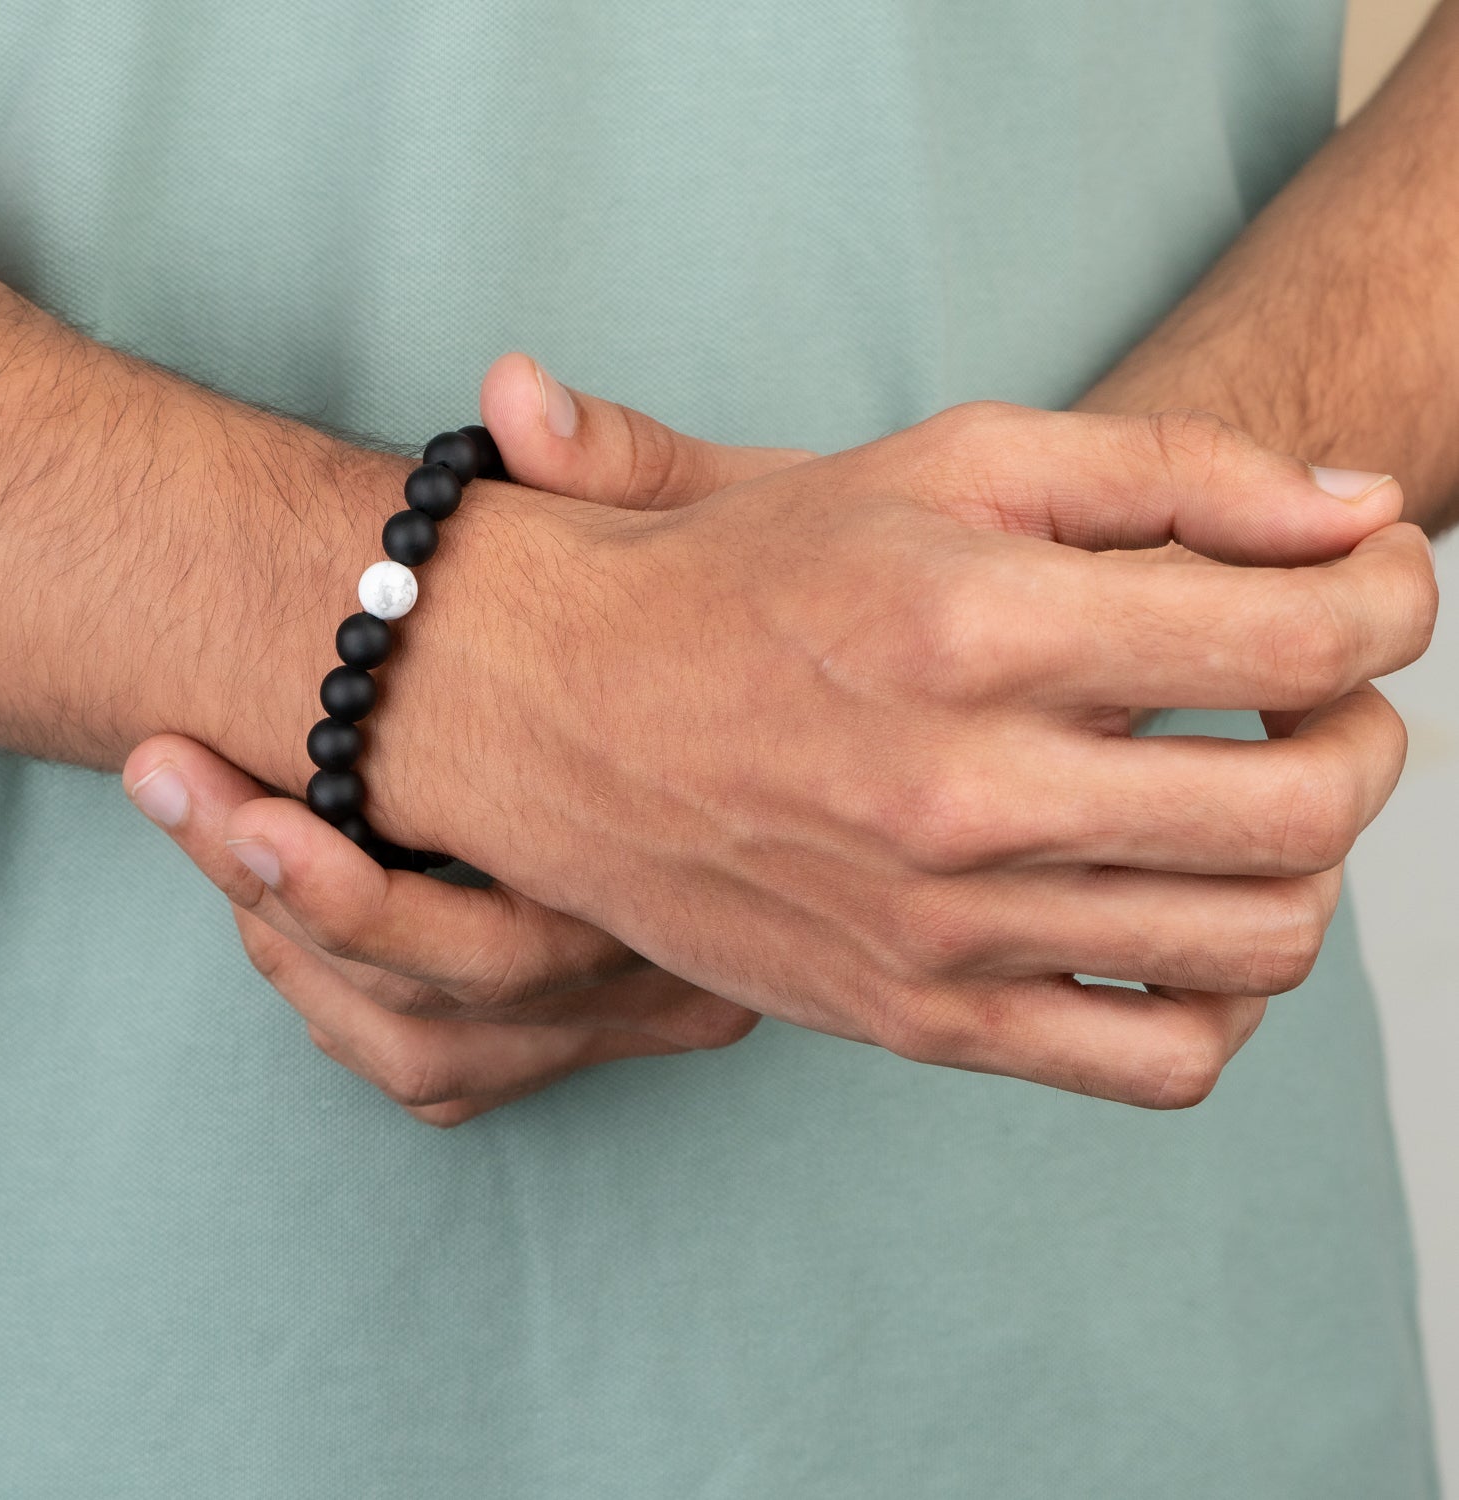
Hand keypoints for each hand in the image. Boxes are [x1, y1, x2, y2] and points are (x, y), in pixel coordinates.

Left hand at [125, 355, 813, 1124]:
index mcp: (698, 867)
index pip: (497, 932)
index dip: (330, 883)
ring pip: (430, 1050)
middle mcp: (675, 966)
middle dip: (276, 897)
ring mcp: (636, 1005)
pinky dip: (349, 1008)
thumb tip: (512, 395)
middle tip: (166, 773)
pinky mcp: (601, 1022)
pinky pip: (444, 1076)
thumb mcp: (764, 531)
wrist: (896, 731)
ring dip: (296, 954)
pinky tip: (292, 910)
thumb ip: (636, 472)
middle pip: (443, 1002)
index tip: (200, 768)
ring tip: (209, 821)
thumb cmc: (818, 619)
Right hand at [364, 401, 1434, 1107]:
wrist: (565, 711)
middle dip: (1368, 729)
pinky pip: (1160, 1061)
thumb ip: (1167, 468)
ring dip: (1311, 858)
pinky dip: (1226, 998)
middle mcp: (968, 793)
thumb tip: (1361, 513)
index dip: (1389, 600)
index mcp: (980, 625)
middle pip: (1313, 804)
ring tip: (1252, 794)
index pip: (1303, 637)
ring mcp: (947, 930)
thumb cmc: (751, 574)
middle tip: (1318, 691)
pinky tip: (1184, 915)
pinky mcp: (922, 1019)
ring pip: (1264, 942)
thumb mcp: (945, 461)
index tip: (1368, 588)